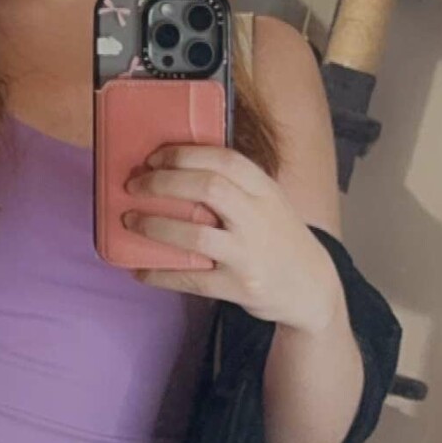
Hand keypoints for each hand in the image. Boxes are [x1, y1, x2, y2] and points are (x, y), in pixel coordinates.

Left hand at [119, 144, 341, 332]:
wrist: (311, 287)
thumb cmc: (278, 237)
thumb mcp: (269, 202)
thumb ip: (235, 186)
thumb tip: (173, 169)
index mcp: (265, 190)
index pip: (224, 160)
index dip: (184, 155)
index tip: (154, 158)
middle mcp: (259, 218)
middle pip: (207, 188)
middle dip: (162, 183)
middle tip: (133, 185)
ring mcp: (249, 254)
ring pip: (195, 235)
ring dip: (155, 226)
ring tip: (130, 221)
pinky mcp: (239, 287)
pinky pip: (191, 279)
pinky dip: (160, 274)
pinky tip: (139, 270)